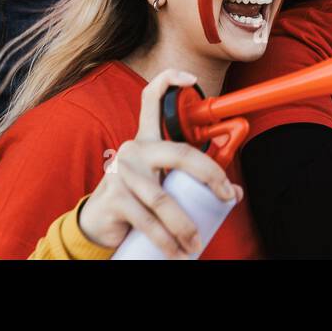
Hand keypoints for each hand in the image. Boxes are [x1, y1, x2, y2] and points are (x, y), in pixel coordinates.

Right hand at [77, 69, 240, 258]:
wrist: (97, 226)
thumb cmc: (137, 200)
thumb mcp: (165, 185)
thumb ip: (194, 182)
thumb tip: (234, 194)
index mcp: (146, 139)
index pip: (151, 99)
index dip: (169, 81)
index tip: (190, 78)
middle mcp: (134, 149)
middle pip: (180, 153)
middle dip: (211, 175)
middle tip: (226, 197)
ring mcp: (122, 172)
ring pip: (165, 199)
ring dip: (186, 226)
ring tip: (196, 244)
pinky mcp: (115, 197)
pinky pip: (148, 220)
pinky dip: (167, 240)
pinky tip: (177, 252)